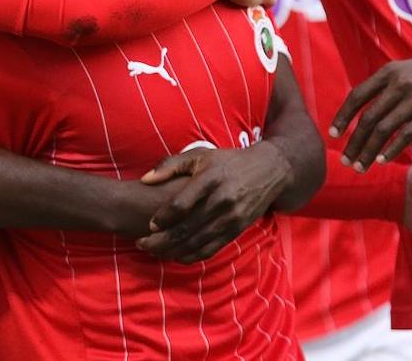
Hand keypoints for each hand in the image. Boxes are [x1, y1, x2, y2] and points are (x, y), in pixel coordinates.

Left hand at [134, 142, 292, 263]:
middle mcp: (222, 200)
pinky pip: (212, 248)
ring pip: (197, 242)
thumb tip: (145, 180)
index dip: (164, 217)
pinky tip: (176, 256)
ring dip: (173, 251)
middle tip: (142, 243)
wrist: (269, 171)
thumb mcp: (200, 155)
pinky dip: (192, 256)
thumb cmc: (227, 161)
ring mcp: (232, 217)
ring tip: (153, 251)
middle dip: (161, 240)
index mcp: (210, 179)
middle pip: (187, 228)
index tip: (149, 224)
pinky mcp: (238, 230)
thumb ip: (170, 165)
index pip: (182, 204)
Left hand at [330, 53, 411, 168]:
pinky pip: (405, 136)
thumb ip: (386, 85)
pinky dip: (390, 150)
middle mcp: (400, 84)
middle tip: (344, 160)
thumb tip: (362, 105)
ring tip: (360, 166)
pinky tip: (381, 161)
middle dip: (353, 142)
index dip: (343, 117)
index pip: (357, 96)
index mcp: (390, 72)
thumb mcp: (408, 70)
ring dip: (368, 151)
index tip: (333, 134)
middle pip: (368, 118)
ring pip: (383, 130)